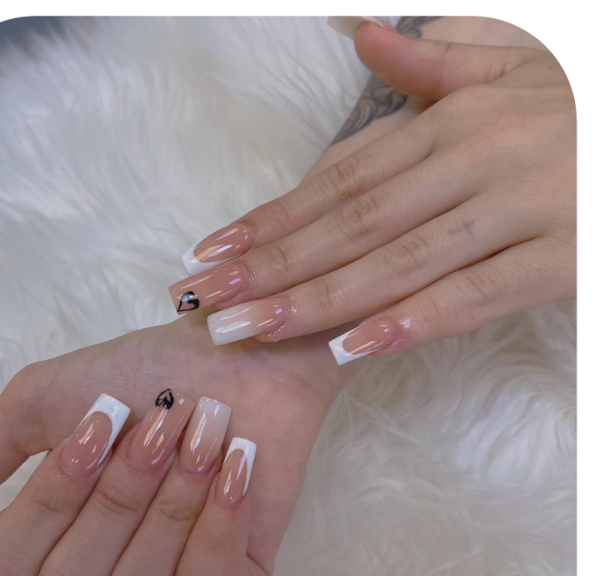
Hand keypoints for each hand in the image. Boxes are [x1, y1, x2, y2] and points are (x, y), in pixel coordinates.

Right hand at [0, 313, 344, 575]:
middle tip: (161, 420)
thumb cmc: (148, 372)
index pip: (9, 569)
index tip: (96, 423)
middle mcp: (103, 569)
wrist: (241, 355)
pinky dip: (219, 521)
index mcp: (56, 532)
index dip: (50, 498)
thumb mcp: (51, 398)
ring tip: (205, 433)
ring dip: (170, 503)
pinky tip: (235, 465)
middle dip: (118, 493)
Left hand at [168, 21, 574, 364]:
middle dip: (270, 267)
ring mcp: (516, 209)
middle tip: (205, 303)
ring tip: (249, 330)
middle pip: (350, 223)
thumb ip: (432, 64)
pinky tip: (351, 350)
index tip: (210, 253)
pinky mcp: (559, 259)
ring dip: (316, 301)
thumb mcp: (510, 68)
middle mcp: (473, 158)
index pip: (339, 178)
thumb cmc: (582, 108)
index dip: (270, 218)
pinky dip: (410, 322)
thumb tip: (359, 31)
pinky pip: (473, 296)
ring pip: (395, 261)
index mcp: (452, 120)